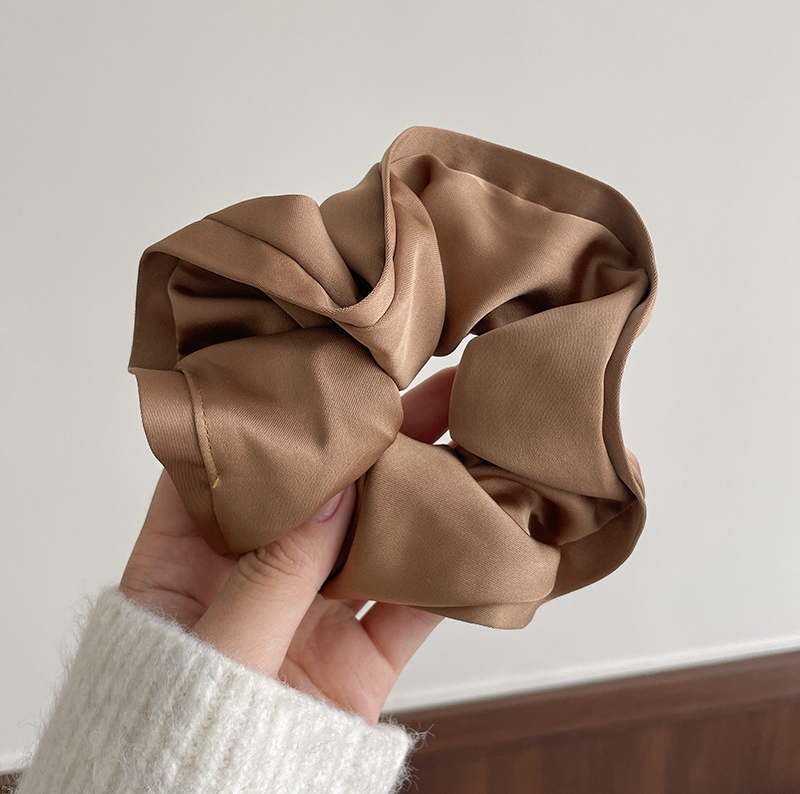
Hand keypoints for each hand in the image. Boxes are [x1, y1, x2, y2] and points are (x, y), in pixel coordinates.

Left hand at [120, 365, 457, 723]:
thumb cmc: (174, 738)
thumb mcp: (215, 649)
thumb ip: (273, 572)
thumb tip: (335, 488)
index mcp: (191, 556)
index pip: (229, 459)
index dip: (270, 408)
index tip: (316, 362)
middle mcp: (258, 570)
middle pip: (320, 486)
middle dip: (370, 435)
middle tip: (416, 384)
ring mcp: (313, 609)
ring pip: (376, 533)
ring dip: (423, 488)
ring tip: (468, 434)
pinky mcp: (359, 654)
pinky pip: (413, 603)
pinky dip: (451, 569)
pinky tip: (487, 525)